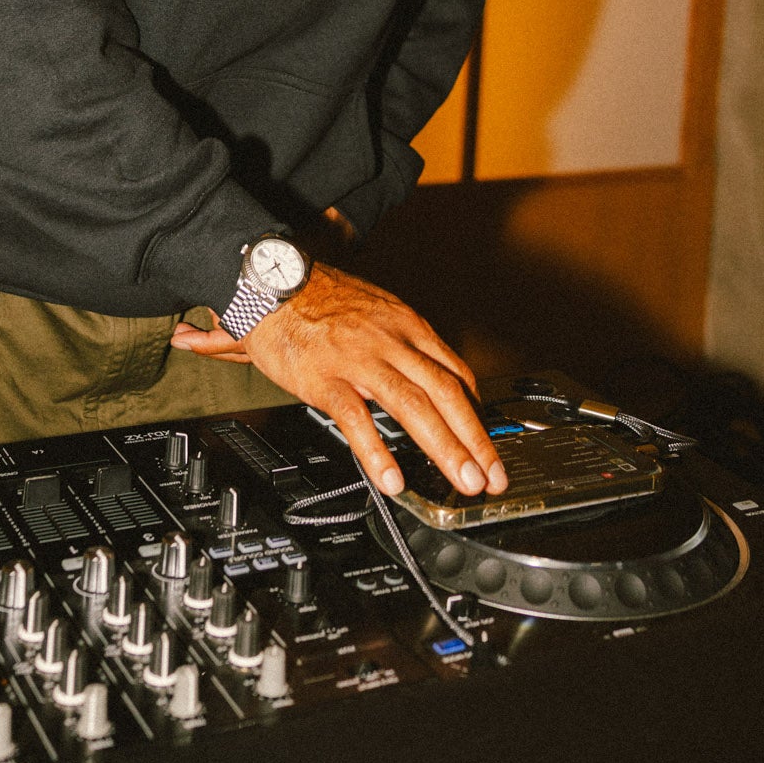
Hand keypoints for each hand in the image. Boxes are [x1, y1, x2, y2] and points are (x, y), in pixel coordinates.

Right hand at [170, 266, 507, 501]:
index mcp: (407, 326)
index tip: (488, 443)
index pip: (457, 373)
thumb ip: (405, 345)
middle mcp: (391, 341)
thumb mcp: (378, 312)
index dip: (478, 414)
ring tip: (464, 481)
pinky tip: (391, 479)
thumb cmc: (321, 299)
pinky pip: (355, 419)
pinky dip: (377, 452)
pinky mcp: (324, 378)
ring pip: (414, 406)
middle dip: (476, 440)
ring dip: (446, 448)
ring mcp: (359, 360)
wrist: (271, 281)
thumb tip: (432, 378)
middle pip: (446, 393)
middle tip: (492, 477)